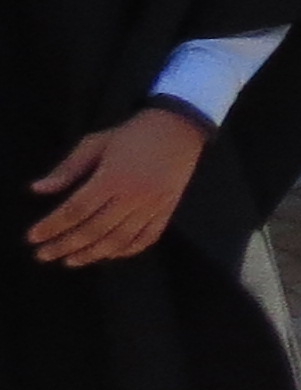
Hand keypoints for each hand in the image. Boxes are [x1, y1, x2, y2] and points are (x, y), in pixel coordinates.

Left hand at [29, 107, 209, 265]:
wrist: (179, 128)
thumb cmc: (132, 134)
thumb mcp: (95, 143)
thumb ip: (67, 169)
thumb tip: (38, 189)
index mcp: (113, 177)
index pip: (76, 210)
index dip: (52, 226)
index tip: (33, 237)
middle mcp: (133, 196)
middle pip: (94, 229)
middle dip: (65, 245)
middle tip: (44, 255)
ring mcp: (153, 206)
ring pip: (119, 239)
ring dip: (92, 254)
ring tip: (71, 261)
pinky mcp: (167, 210)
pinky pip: (147, 238)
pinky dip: (127, 251)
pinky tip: (109, 255)